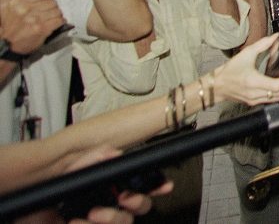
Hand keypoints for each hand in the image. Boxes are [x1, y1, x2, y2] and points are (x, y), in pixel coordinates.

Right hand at [0, 0, 66, 55]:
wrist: (6, 44)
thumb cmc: (8, 26)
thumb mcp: (7, 8)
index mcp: (18, 2)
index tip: (48, 2)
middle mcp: (26, 9)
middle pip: (52, 3)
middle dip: (53, 8)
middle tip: (50, 12)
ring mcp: (34, 19)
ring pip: (57, 11)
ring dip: (57, 15)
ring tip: (53, 18)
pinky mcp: (41, 29)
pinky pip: (59, 21)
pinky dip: (60, 22)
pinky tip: (57, 23)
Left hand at [17, 146, 172, 223]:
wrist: (21, 213)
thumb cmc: (44, 191)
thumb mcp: (68, 169)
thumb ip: (90, 158)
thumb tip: (113, 153)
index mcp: (108, 187)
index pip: (140, 185)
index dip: (157, 185)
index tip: (164, 185)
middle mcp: (108, 205)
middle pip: (139, 207)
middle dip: (136, 202)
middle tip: (123, 199)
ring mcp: (100, 221)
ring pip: (125, 222)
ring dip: (112, 218)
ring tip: (91, 214)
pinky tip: (75, 222)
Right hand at [212, 34, 278, 105]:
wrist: (217, 85)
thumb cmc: (229, 71)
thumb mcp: (246, 54)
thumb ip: (262, 44)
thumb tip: (274, 38)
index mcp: (254, 82)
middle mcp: (255, 93)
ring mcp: (254, 100)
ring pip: (277, 98)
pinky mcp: (252, 103)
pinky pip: (269, 100)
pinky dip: (274, 93)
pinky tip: (272, 85)